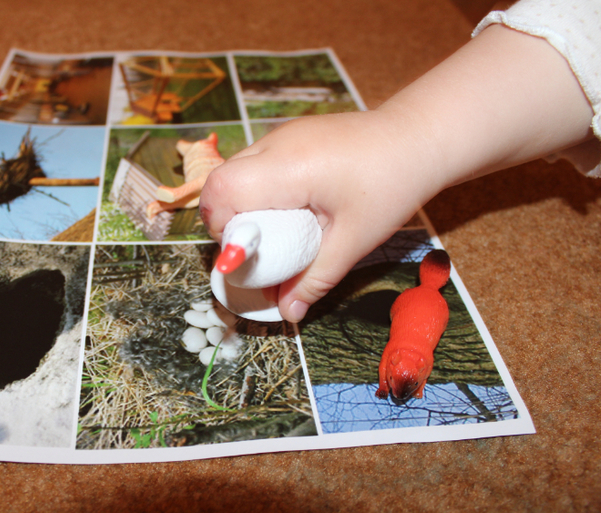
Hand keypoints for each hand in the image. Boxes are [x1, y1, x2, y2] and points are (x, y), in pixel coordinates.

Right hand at [199, 111, 442, 322]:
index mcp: (288, 169)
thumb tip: (288, 313)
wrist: (418, 138)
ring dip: (240, 203)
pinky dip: (255, 189)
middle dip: (226, 220)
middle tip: (258, 248)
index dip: (221, 228)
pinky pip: (254, 163)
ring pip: (234, 169)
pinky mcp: (289, 134)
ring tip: (273, 229)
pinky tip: (287, 207)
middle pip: (219, 181)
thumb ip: (315, 278)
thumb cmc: (391, 185)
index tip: (247, 254)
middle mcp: (275, 144)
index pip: (222, 191)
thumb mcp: (354, 240)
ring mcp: (280, 135)